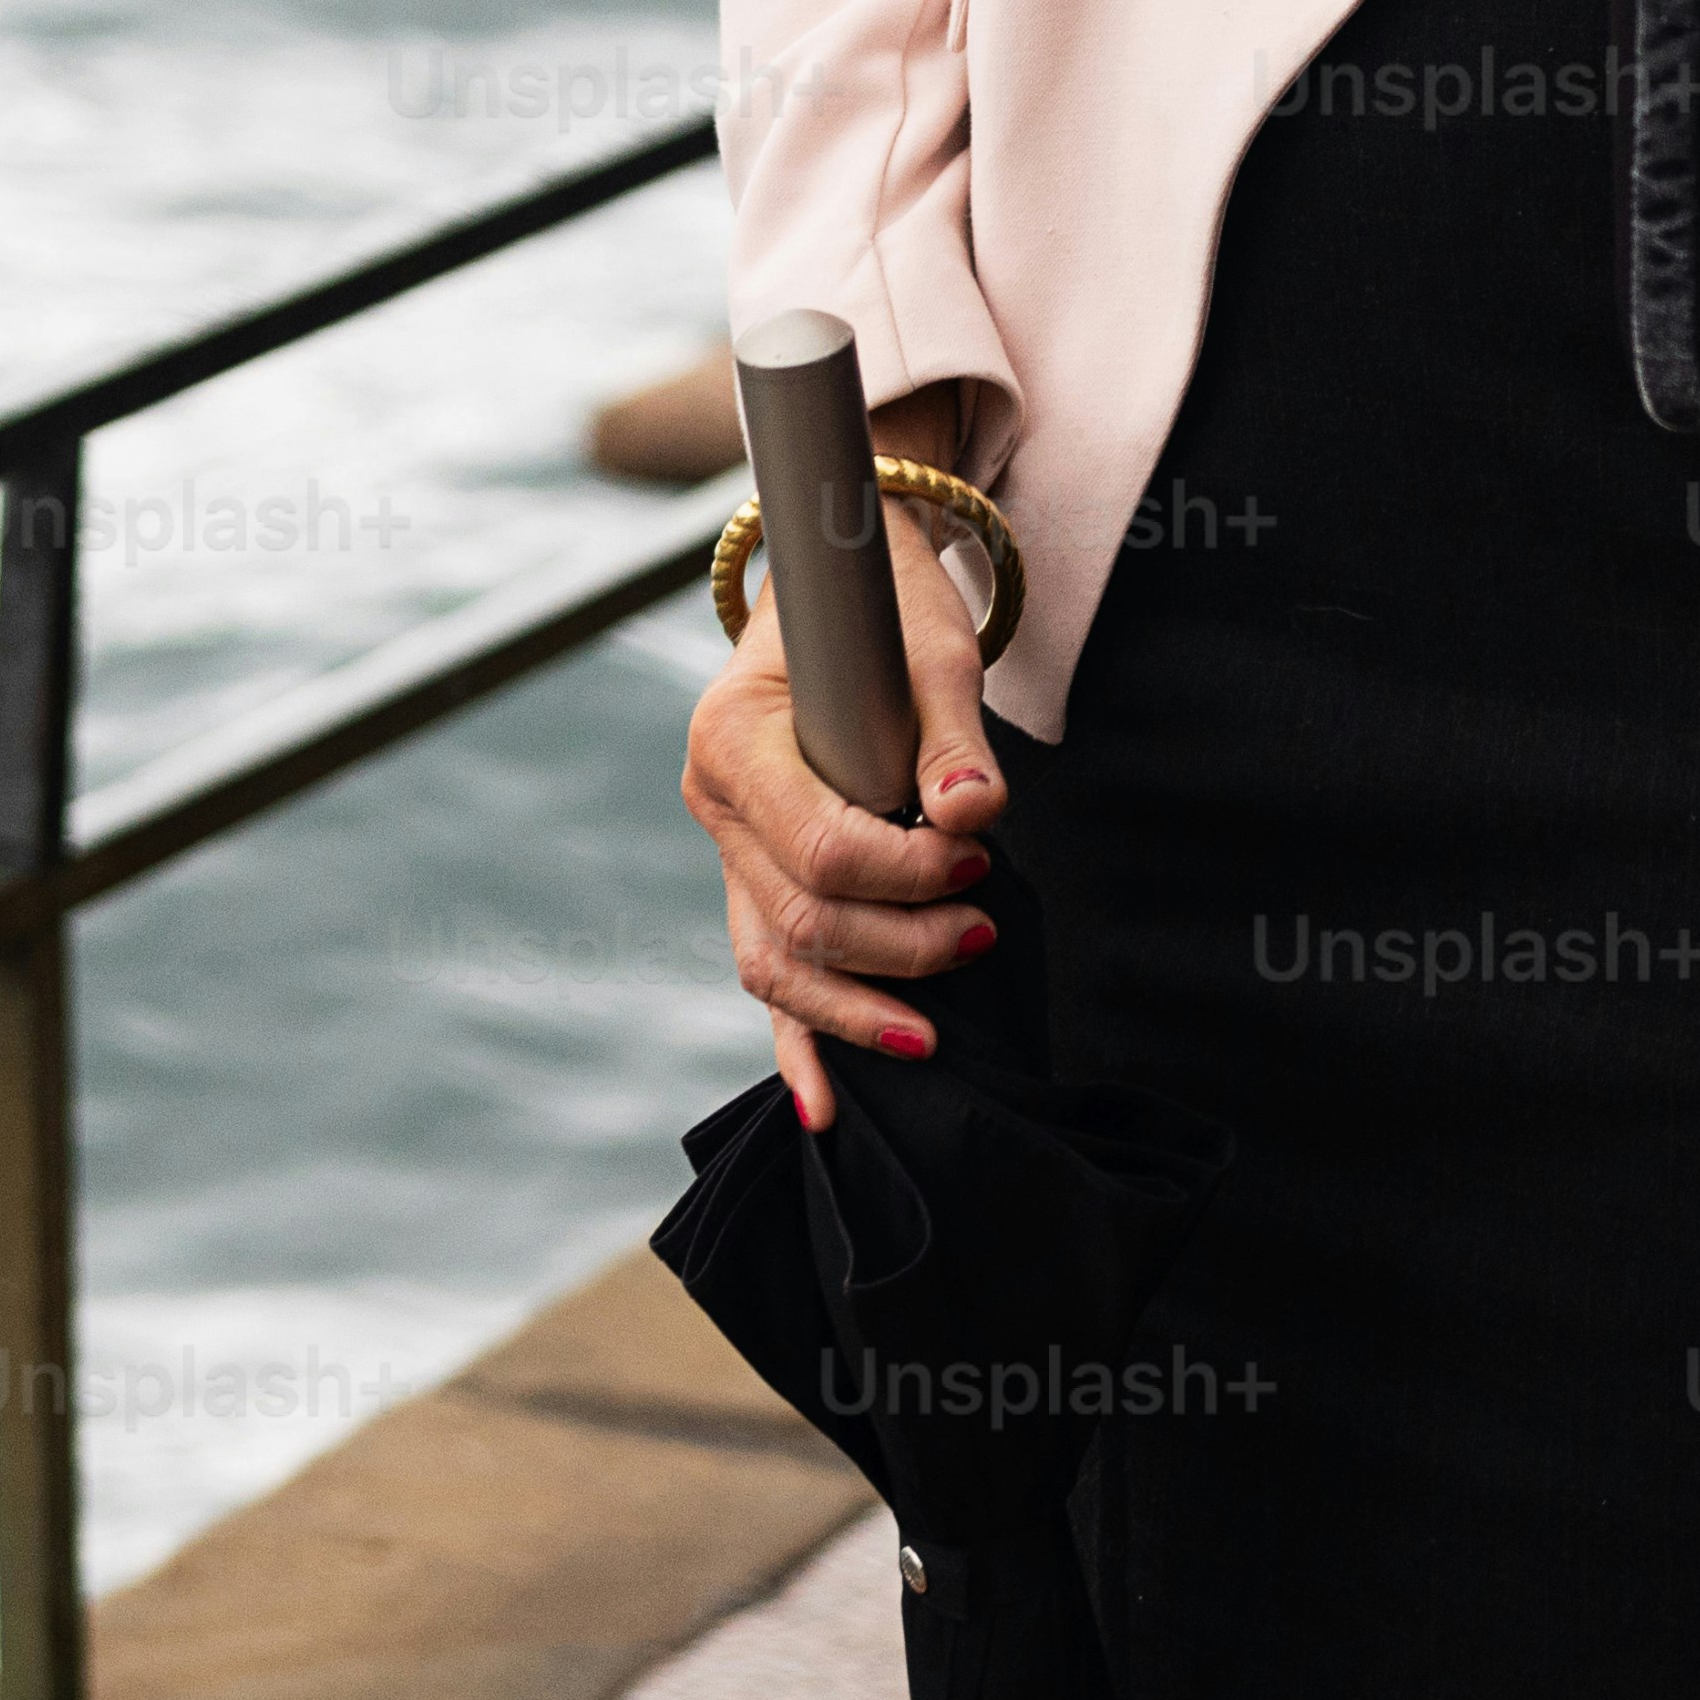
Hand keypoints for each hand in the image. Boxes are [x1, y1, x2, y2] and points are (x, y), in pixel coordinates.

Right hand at [677, 461, 999, 1132]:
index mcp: (732, 736)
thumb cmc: (883, 610)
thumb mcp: (927, 646)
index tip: (978, 861)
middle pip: (799, 917)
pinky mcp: (755, 880)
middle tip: (986, 931)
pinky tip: (827, 1112)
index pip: (818, 849)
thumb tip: (976, 815)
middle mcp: (713, 801)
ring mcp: (726, 849)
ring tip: (934, 1034)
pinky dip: (798, 1042)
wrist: (840, 587)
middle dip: (899, 945)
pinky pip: (768, 974)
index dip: (905, 877)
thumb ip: (950, 735)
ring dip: (856, 1007)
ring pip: (773, 963)